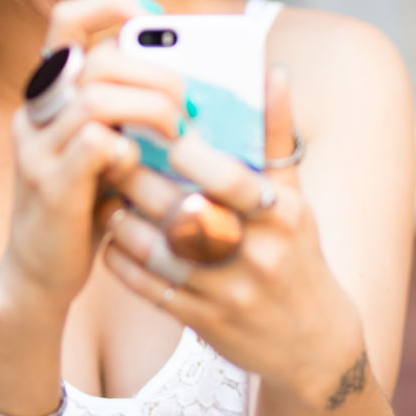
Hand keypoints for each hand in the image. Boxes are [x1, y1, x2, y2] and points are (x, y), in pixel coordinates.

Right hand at [4, 0, 185, 309]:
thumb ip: (133, 114)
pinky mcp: (47, 185)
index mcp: (51, 94)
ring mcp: (36, 147)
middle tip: (189, 104)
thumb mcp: (110, 149)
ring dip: (152, 108)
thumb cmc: (86, 208)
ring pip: (96, 97)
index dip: (112, 4)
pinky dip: (130, 148)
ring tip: (178, 133)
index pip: (66, 21)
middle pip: (96, 58)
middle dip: (156, 73)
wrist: (40, 275)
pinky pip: (93, 144)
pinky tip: (144, 166)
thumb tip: (198, 83)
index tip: (157, 16)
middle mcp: (36, 111)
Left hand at [100, 66, 363, 405]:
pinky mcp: (202, 323)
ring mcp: (228, 293)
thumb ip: (276, 136)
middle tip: (108, 152)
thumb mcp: (296, 198)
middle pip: (183, 211)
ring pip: (157, 250)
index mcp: (282, 215)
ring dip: (121, 219)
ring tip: (104, 192)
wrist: (312, 344)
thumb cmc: (297, 253)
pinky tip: (110, 236)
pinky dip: (122, 259)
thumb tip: (275, 71)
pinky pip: (147, 287)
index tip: (155, 127)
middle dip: (138, 180)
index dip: (189, 154)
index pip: (231, 179)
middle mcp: (257, 255)